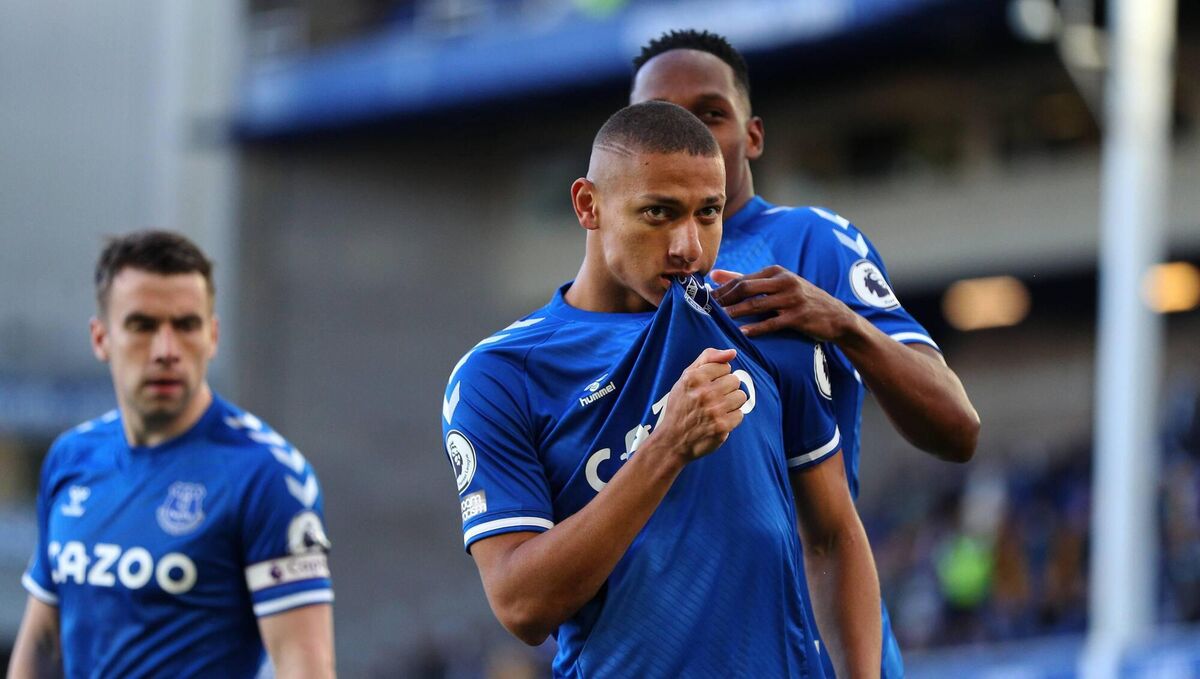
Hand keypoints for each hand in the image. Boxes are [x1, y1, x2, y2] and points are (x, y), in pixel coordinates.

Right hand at [652, 348, 746, 461]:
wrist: (673, 440)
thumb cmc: (681, 406)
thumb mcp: (686, 377)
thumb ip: (708, 358)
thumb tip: (733, 352)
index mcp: (694, 377)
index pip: (725, 367)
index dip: (718, 376)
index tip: (708, 385)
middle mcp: (704, 393)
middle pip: (735, 381)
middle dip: (726, 389)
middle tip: (713, 398)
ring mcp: (714, 410)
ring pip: (741, 397)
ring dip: (731, 403)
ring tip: (717, 409)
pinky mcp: (722, 426)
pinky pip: (740, 414)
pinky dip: (731, 418)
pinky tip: (719, 420)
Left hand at [711, 266, 853, 340]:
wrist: (835, 316)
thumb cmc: (800, 299)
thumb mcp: (777, 284)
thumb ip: (745, 279)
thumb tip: (714, 275)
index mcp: (776, 272)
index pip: (742, 279)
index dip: (722, 289)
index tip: (705, 299)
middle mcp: (784, 281)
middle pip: (746, 288)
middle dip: (724, 299)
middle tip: (707, 309)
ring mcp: (792, 298)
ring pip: (756, 305)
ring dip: (735, 313)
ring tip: (719, 320)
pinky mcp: (798, 316)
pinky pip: (772, 323)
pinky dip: (756, 328)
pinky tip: (742, 333)